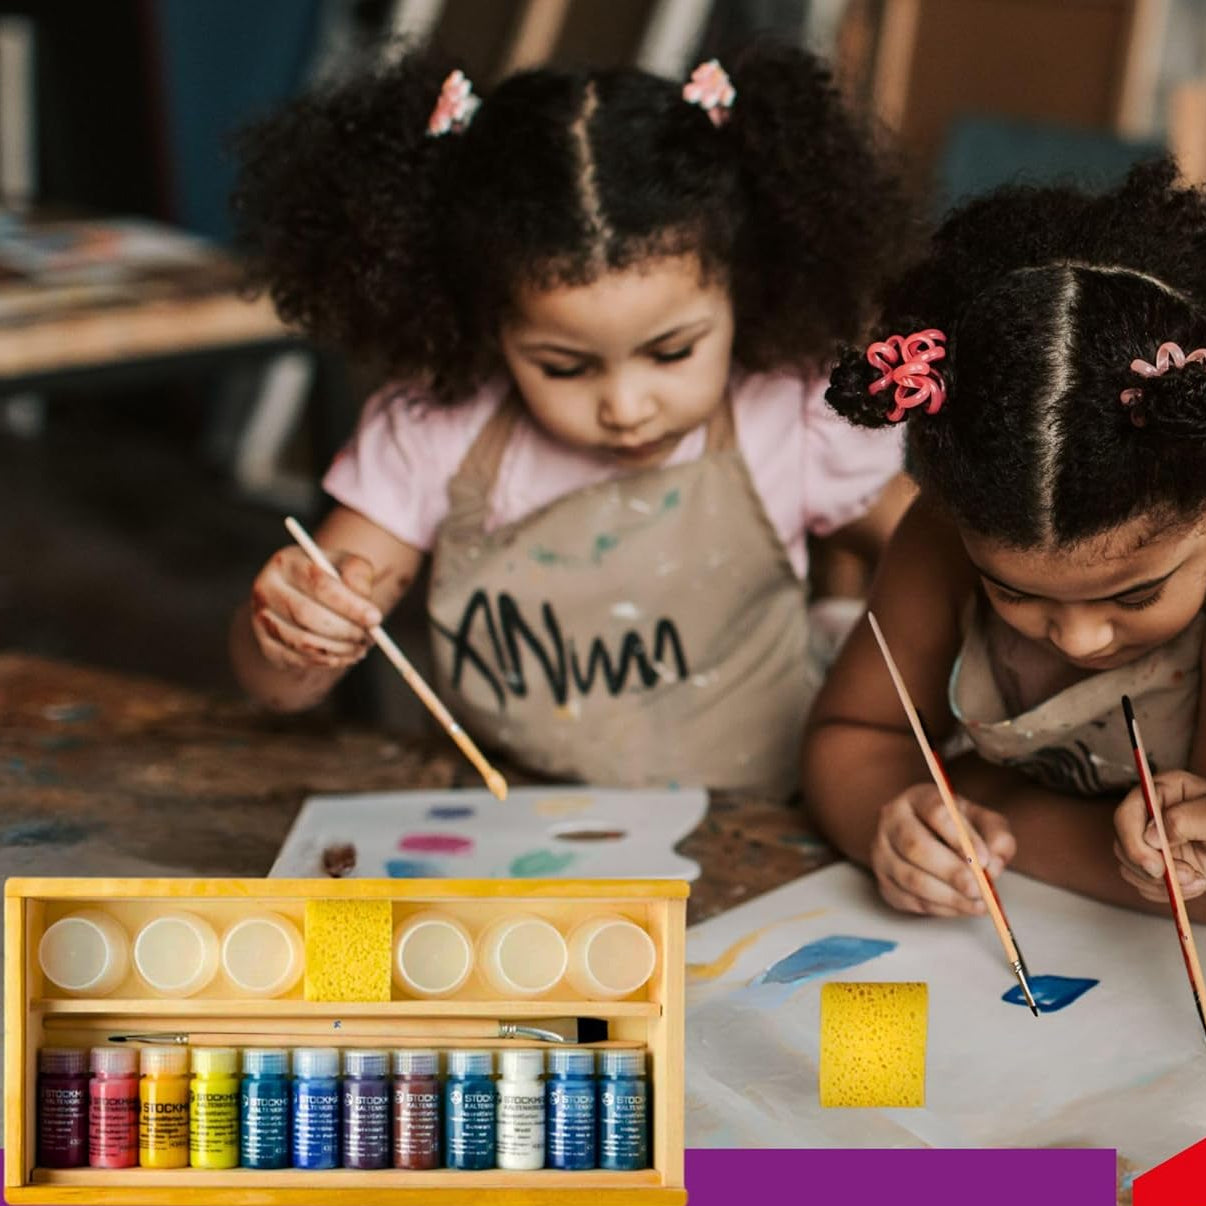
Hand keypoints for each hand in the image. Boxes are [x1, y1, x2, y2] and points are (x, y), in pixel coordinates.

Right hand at [249, 545, 382, 671]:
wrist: (298, 595)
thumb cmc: (327, 577)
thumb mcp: (344, 565)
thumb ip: (358, 574)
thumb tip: (365, 602)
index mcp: (286, 562)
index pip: (319, 585)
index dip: (350, 605)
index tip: (375, 618)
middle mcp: (266, 589)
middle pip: (308, 616)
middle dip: (345, 631)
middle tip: (370, 638)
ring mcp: (261, 619)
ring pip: (303, 642)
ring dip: (339, 649)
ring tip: (361, 647)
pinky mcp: (266, 645)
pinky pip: (298, 660)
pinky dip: (327, 661)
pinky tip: (345, 655)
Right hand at [871, 783, 1016, 916]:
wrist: (928, 838)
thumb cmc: (959, 829)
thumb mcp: (984, 822)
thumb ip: (997, 837)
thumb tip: (993, 865)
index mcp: (917, 798)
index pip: (935, 813)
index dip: (960, 838)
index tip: (984, 860)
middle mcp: (891, 821)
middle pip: (915, 846)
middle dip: (951, 872)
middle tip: (979, 889)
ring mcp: (881, 852)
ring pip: (910, 878)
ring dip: (947, 896)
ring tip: (977, 904)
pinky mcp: (883, 881)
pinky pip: (909, 899)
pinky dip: (939, 908)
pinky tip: (961, 907)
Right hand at [1114, 770, 1205, 901]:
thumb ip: (1183, 820)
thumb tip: (1150, 836)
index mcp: (1166, 791)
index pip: (1128, 813)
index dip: (1133, 841)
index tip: (1157, 867)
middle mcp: (1157, 815)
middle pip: (1123, 842)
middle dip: (1150, 867)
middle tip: (1181, 878)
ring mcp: (1160, 841)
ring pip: (1131, 867)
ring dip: (1161, 884)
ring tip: (1196, 880)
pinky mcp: (1166, 864)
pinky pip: (1147, 883)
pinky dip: (1168, 892)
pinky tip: (1195, 884)